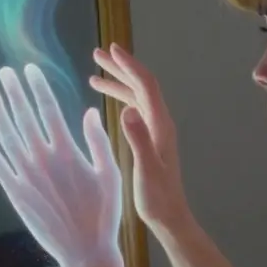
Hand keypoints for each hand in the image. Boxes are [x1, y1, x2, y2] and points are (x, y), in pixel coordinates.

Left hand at [0, 65, 121, 266]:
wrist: (85, 251)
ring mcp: (26, 177)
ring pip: (7, 137)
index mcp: (68, 151)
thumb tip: (89, 112)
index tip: (30, 69)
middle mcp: (43, 160)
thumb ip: (99, 141)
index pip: (48, 109)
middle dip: (14, 92)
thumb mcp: (111, 174)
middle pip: (24, 117)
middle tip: (5, 73)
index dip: (38, 87)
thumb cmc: (104, 214)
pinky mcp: (15, 194)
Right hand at [89, 44, 191, 231]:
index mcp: (160, 125)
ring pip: (137, 98)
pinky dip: (121, 100)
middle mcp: (161, 123)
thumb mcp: (145, 168)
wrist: (170, 217)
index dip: (128, 66)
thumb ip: (138, 139)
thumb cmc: (157, 197)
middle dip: (121, 68)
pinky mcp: (151, 141)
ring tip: (96, 74)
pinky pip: (136, 111)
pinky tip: (108, 102)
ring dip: (118, 83)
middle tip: (98, 53)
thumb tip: (127, 109)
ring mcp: (157, 132)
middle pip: (142, 87)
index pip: (145, 86)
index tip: (112, 50)